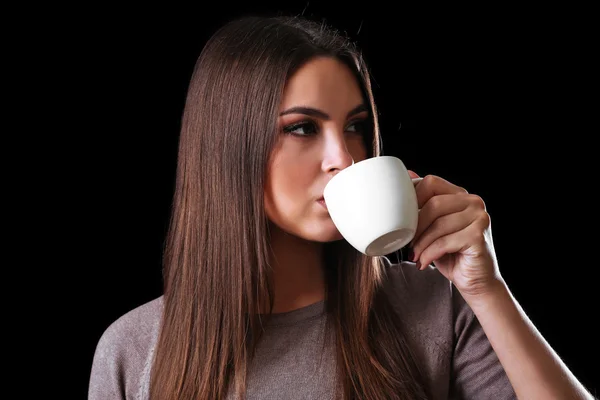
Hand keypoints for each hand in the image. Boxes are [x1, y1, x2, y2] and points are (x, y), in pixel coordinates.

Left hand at [407, 170, 502, 298]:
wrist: (476, 281)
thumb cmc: (452, 254)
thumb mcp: (432, 227)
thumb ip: (424, 204)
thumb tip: (407, 174)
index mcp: (461, 195)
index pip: (431, 183)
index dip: (412, 199)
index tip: (402, 219)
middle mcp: (473, 202)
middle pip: (434, 204)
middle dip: (415, 226)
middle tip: (407, 242)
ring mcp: (479, 217)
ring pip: (438, 225)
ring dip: (421, 243)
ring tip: (415, 255)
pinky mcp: (478, 235)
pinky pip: (445, 242)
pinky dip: (429, 253)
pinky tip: (424, 262)